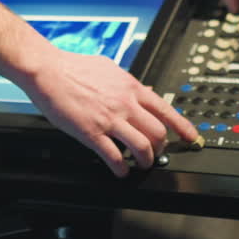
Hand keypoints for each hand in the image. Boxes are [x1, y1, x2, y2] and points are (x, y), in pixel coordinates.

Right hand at [20, 49, 198, 176]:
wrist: (48, 70)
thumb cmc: (74, 68)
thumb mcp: (110, 68)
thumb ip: (129, 83)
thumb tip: (144, 90)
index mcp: (131, 87)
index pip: (166, 110)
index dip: (182, 127)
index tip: (190, 137)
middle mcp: (125, 104)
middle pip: (158, 133)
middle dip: (160, 148)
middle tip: (155, 153)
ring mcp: (109, 119)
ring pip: (141, 147)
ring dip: (145, 161)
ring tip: (140, 164)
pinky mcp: (91, 132)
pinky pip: (113, 156)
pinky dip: (121, 168)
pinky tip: (120, 170)